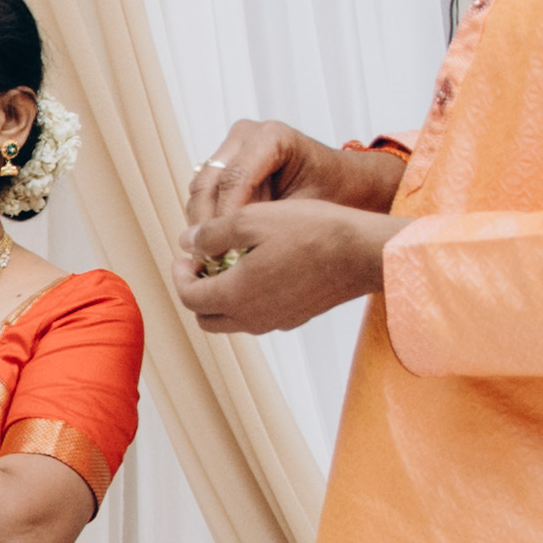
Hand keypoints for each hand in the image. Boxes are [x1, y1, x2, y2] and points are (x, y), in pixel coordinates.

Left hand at [175, 198, 390, 334]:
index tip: (186, 255)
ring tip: (232, 264)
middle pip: (206, 317)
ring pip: (233, 320)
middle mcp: (253, 318)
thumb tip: (188, 242)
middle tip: (203, 263)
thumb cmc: (310, 231)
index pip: (188, 297)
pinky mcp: (297, 317)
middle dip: (197, 291)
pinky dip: (250, 300)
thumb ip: (211, 234)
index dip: (180, 275)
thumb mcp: (251, 220)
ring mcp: (277, 322)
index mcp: (235, 296)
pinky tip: (263, 270)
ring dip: (223, 297)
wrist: (363, 251)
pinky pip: (261, 316)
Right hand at [185, 118, 398, 239]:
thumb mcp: (307, 209)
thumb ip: (269, 224)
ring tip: (208, 260)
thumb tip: (232, 253)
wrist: (345, 183)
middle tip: (207, 261)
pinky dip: (206, 223)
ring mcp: (232, 148)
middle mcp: (246, 135)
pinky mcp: (224, 165)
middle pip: (208, 182)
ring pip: (200, 190)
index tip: (222, 253)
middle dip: (205, 225)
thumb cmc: (335, 192)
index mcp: (271, 136)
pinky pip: (205, 196)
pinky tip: (214, 249)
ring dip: (201, 226)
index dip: (224, 219)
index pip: (233, 178)